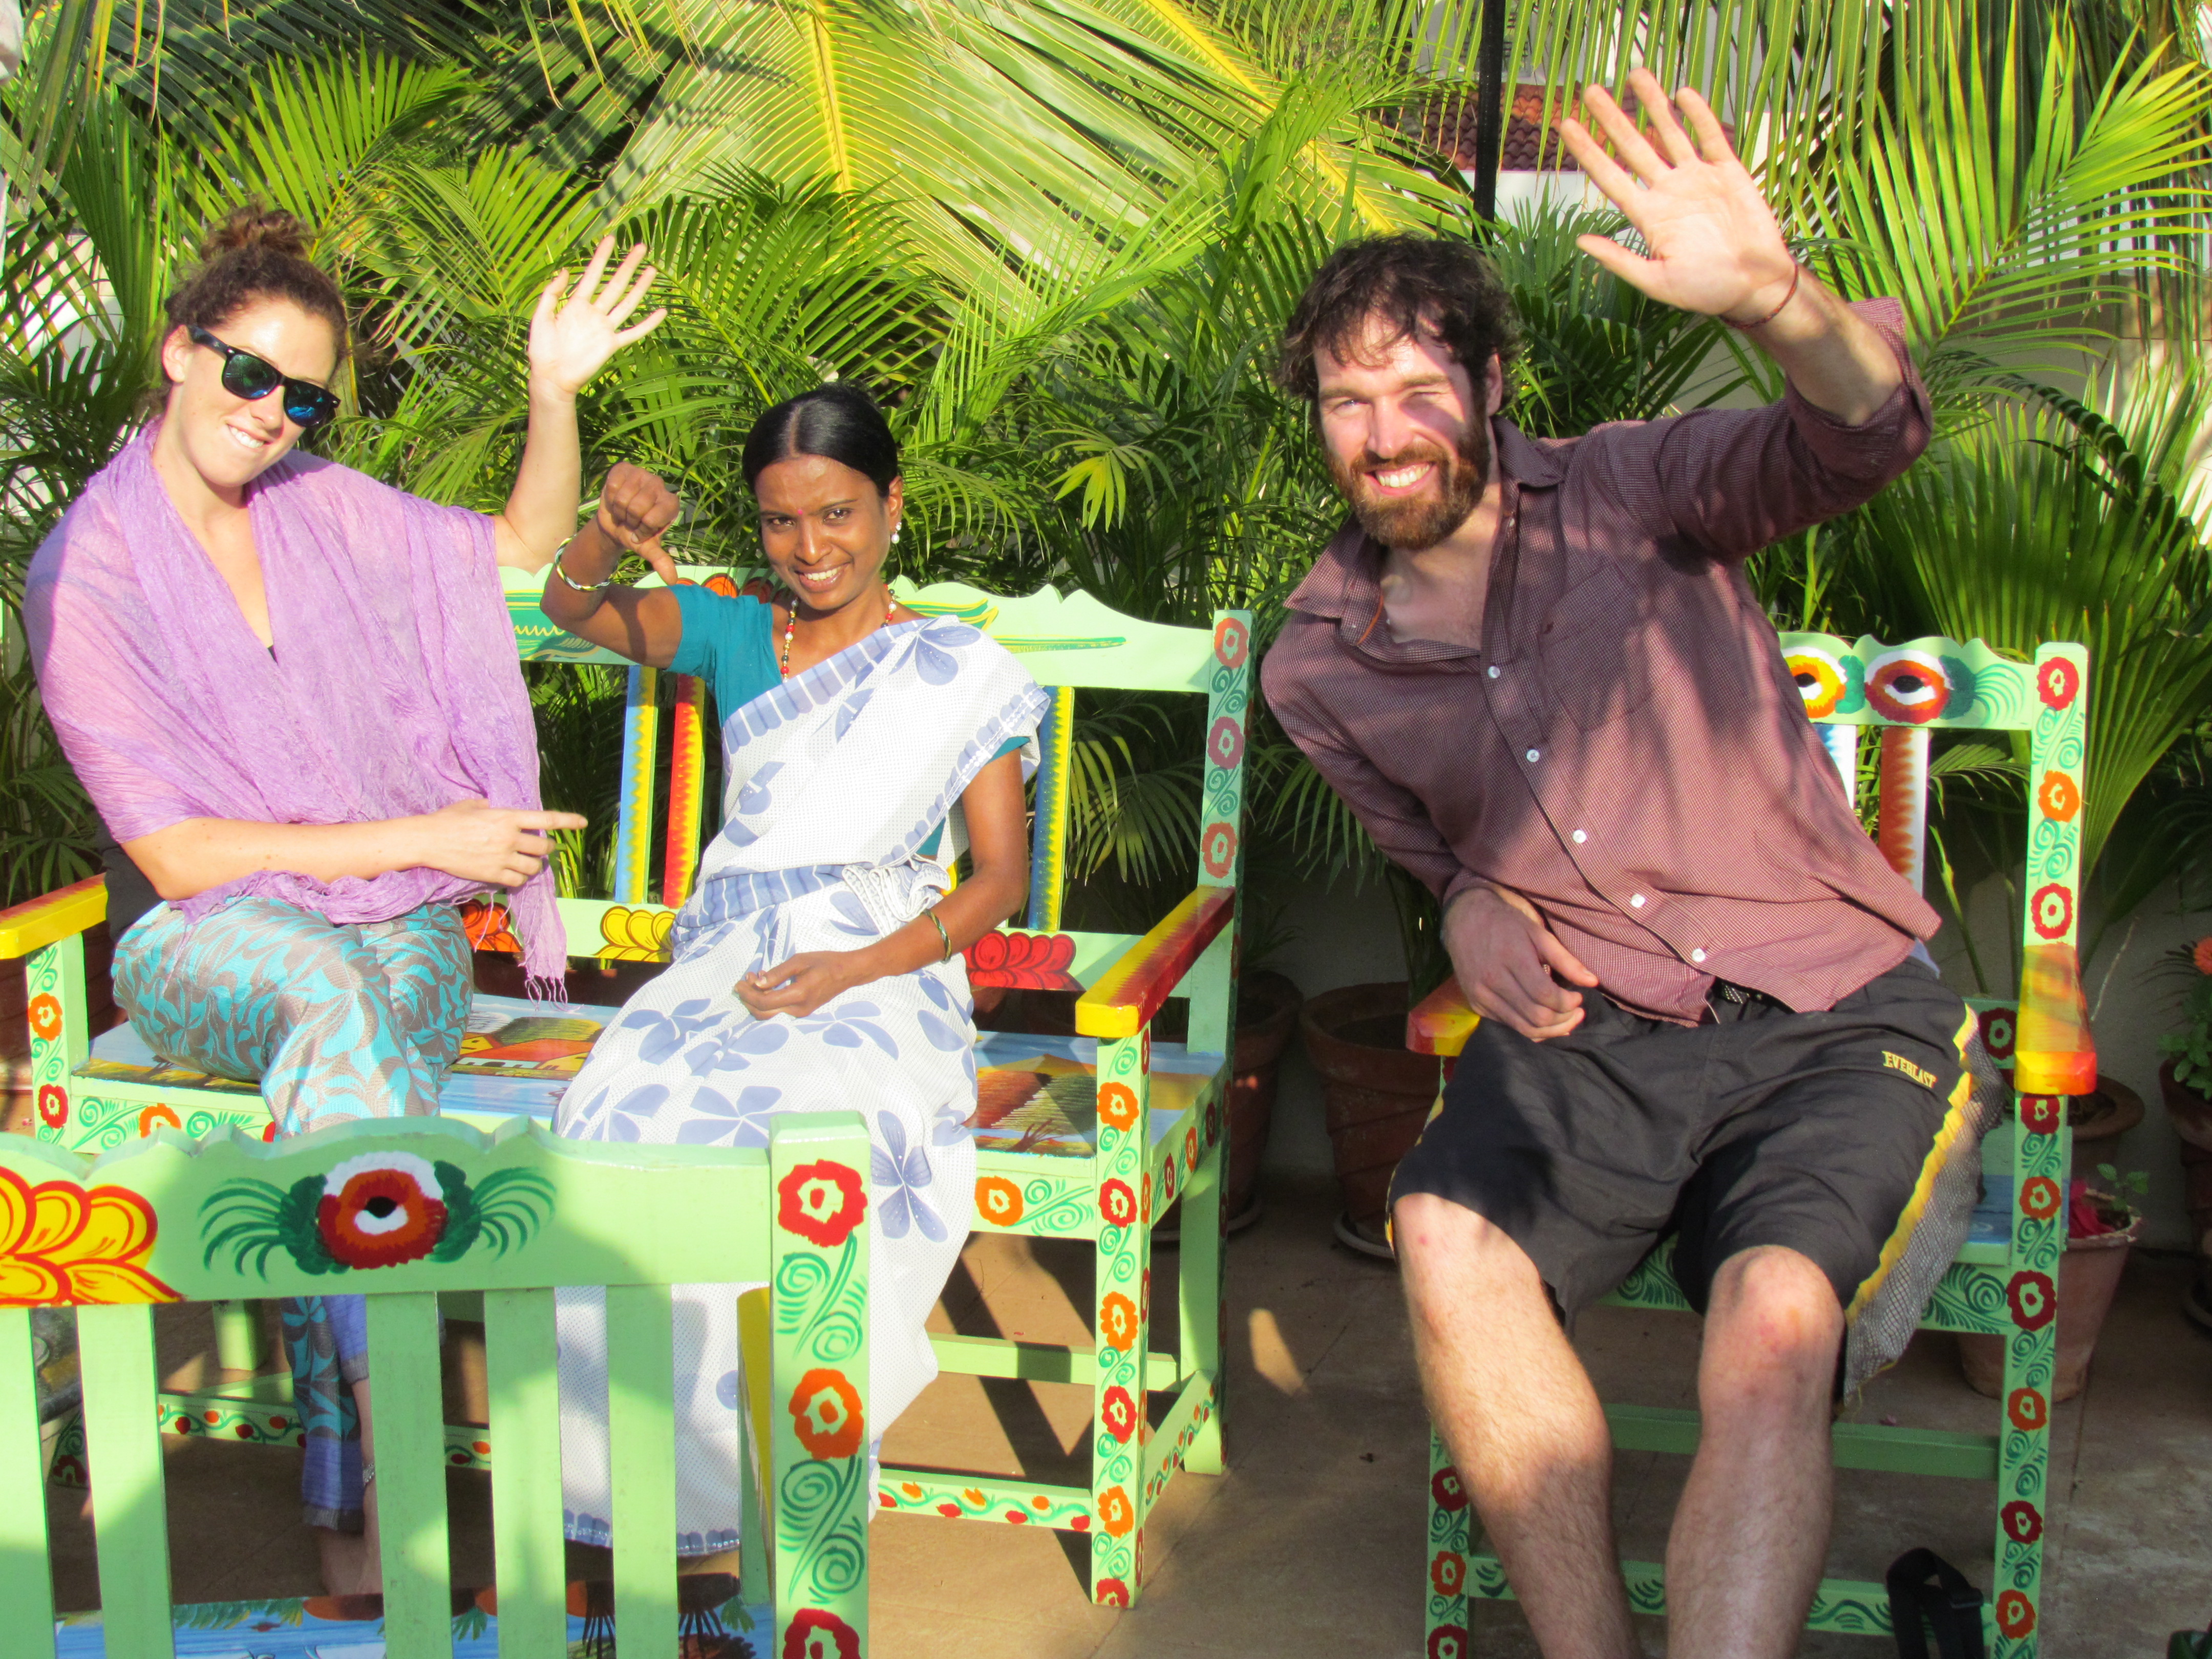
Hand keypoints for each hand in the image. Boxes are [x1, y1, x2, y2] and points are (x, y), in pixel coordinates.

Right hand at [416, 798, 586, 887]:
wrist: (429, 840)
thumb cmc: (449, 819)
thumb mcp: (473, 805)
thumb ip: (490, 807)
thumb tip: (493, 808)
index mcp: (508, 817)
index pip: (547, 819)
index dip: (568, 821)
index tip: (583, 822)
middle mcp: (510, 838)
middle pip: (543, 848)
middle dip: (545, 849)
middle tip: (539, 849)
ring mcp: (502, 858)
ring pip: (534, 868)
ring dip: (533, 866)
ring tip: (524, 863)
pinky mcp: (493, 874)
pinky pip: (518, 881)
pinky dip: (519, 879)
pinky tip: (512, 874)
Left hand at [528, 236, 667, 398]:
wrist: (551, 377)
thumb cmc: (542, 349)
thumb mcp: (540, 317)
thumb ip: (552, 294)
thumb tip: (566, 270)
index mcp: (576, 304)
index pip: (592, 274)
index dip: (601, 256)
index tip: (610, 239)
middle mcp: (594, 313)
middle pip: (615, 284)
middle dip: (627, 265)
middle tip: (640, 247)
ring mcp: (605, 328)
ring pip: (627, 303)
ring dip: (640, 287)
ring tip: (652, 270)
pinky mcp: (612, 345)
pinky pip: (634, 333)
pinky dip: (648, 324)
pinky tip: (661, 313)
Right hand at [595, 462, 682, 585]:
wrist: (614, 523)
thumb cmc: (634, 534)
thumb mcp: (646, 548)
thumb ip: (660, 560)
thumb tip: (672, 579)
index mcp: (671, 504)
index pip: (652, 518)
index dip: (641, 529)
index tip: (640, 531)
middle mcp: (660, 485)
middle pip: (637, 507)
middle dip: (629, 519)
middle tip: (630, 520)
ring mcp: (643, 474)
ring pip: (623, 496)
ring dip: (618, 509)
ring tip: (623, 511)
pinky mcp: (625, 468)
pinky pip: (613, 484)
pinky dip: (610, 496)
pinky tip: (615, 498)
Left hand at [736, 952, 867, 1019]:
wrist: (848, 972)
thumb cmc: (825, 962)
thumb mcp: (799, 961)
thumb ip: (777, 973)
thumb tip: (757, 983)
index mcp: (798, 995)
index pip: (764, 1002)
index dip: (748, 994)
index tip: (739, 982)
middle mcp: (798, 1010)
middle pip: (764, 1013)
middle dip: (749, 1000)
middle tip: (743, 982)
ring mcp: (801, 1013)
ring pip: (770, 1013)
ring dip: (758, 999)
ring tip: (754, 979)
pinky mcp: (802, 1011)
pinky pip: (779, 1010)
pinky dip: (769, 999)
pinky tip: (767, 984)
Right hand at [1442, 883, 1599, 1041]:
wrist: (1465, 920)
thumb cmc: (1507, 924)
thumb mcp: (1538, 934)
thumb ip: (1566, 960)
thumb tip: (1592, 982)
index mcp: (1511, 959)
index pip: (1545, 995)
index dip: (1568, 1002)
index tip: (1579, 997)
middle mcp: (1492, 981)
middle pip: (1536, 1016)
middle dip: (1564, 1019)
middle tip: (1577, 1011)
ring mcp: (1482, 996)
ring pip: (1523, 1028)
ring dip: (1551, 1030)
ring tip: (1566, 1020)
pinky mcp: (1476, 1005)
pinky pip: (1509, 1026)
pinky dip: (1531, 1029)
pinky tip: (1545, 1022)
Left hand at [1553, 68, 1797, 322]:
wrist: (1755, 283)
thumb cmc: (1707, 289)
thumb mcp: (1656, 281)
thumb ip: (1619, 260)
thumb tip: (1580, 242)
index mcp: (1649, 217)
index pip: (1610, 178)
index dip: (1589, 153)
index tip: (1568, 128)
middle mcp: (1668, 192)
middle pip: (1633, 147)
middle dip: (1612, 119)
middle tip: (1590, 91)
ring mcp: (1697, 179)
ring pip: (1669, 133)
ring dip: (1652, 105)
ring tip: (1635, 75)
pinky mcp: (1727, 171)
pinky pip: (1709, 137)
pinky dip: (1697, 116)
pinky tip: (1681, 95)